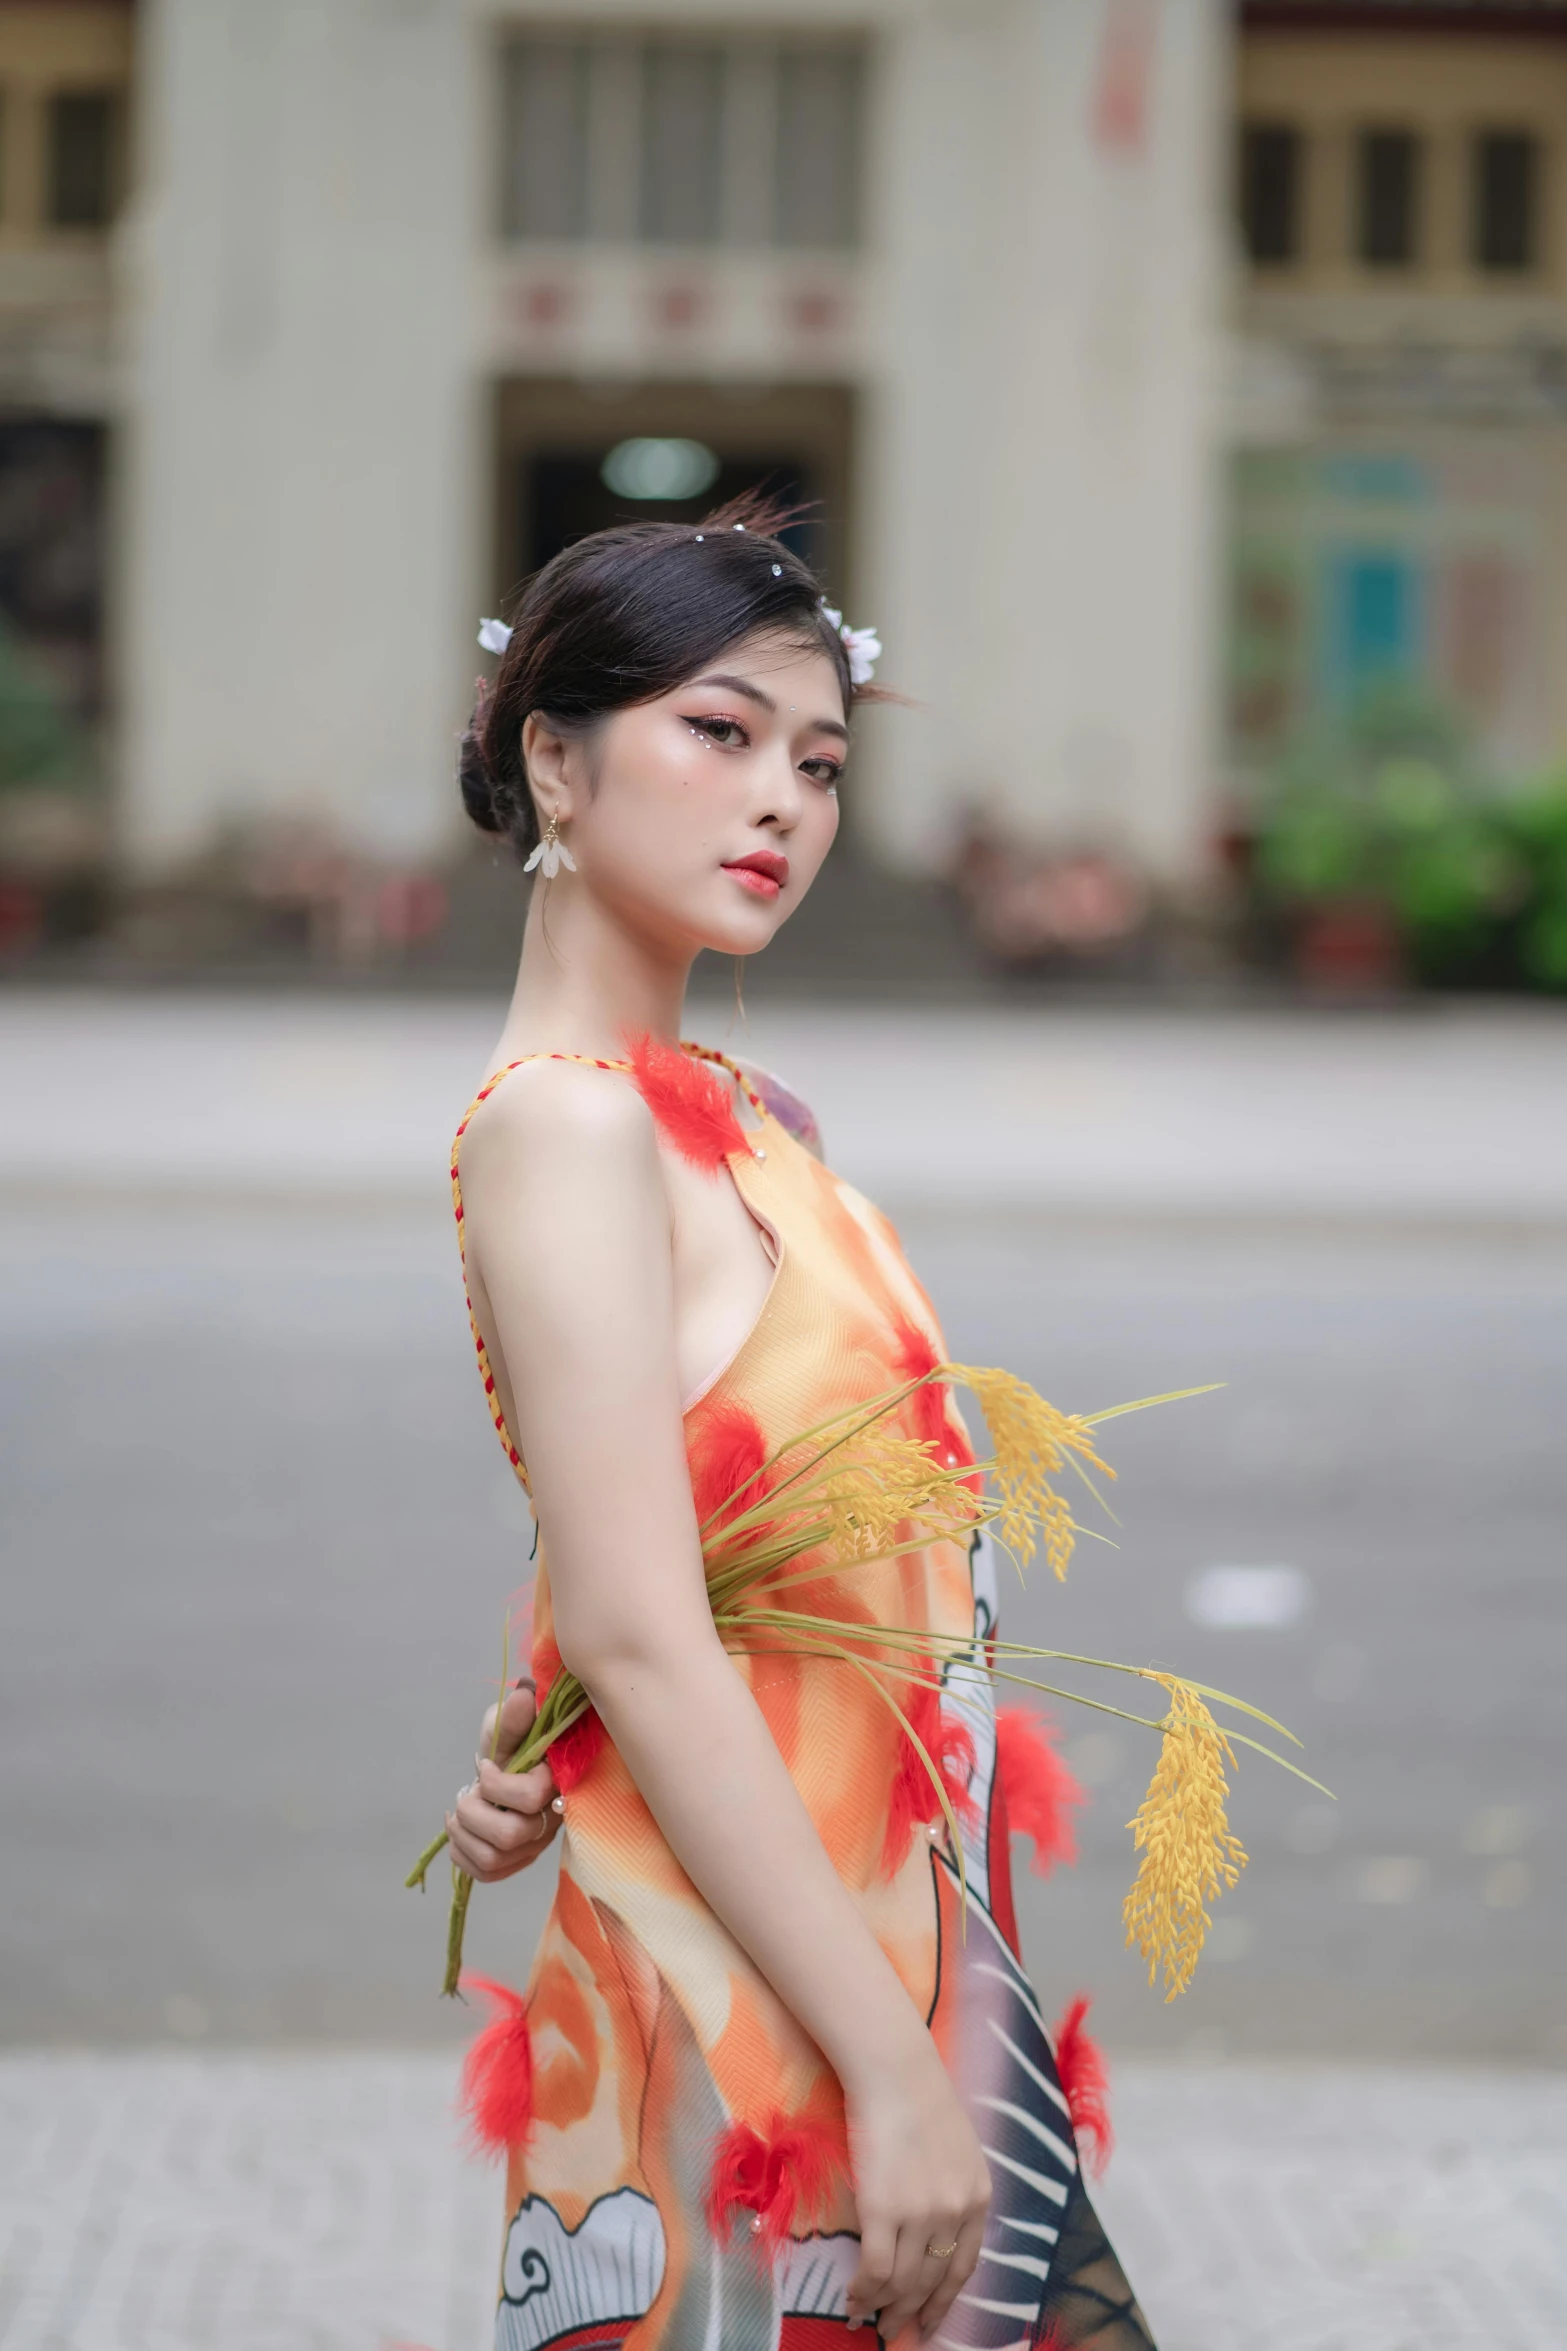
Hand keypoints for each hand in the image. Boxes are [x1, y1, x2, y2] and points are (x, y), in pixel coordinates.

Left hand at [445, 1681, 561, 1883]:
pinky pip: (487, 1874)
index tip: (484, 1767)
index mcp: (555, 1782)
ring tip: (459, 1812)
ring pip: (493, 1858)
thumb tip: (523, 1695)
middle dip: (473, 1812)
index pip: (531, 1796)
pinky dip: (462, 1855)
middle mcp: (550, 1819)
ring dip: (462, 1834)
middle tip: (468, 1794)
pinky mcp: (517, 1861)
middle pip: (509, 1835)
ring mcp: (534, 1845)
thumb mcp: (509, 1724)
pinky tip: (460, 1832)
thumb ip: (514, 1717)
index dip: (498, 1785)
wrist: (510, 1767)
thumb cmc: (512, 1744)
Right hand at [843, 2042, 990, 2344]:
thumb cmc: (918, 2095)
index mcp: (978, 2197)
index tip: (928, 2322)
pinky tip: (852, 2298)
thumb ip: (953, 2187)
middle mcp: (956, 2213)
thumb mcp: (957, 2147)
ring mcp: (922, 2215)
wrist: (893, 2068)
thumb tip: (934, 2226)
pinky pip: (875, 2270)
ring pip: (901, 2282)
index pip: (964, 2268)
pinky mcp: (885, 2210)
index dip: (944, 2302)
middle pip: (931, 2282)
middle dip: (910, 2312)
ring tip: (864, 2317)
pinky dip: (862, 2291)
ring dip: (881, 2307)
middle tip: (892, 2329)